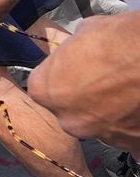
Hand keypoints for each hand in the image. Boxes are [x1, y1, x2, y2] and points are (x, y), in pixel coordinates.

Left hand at [28, 13, 139, 152]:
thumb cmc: (118, 39)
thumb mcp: (84, 32)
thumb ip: (74, 51)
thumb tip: (78, 51)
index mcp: (45, 91)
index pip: (44, 87)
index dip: (62, 75)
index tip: (77, 68)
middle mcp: (68, 119)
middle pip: (71, 110)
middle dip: (85, 98)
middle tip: (106, 81)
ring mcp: (100, 135)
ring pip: (100, 125)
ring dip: (111, 113)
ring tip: (129, 93)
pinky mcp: (131, 144)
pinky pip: (130, 140)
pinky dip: (133, 129)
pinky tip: (138, 111)